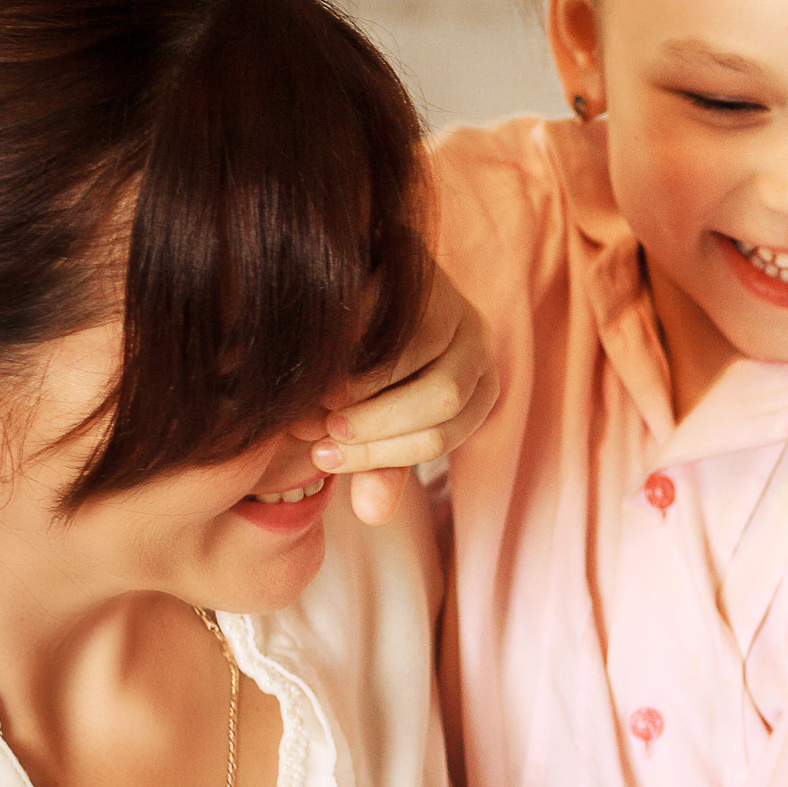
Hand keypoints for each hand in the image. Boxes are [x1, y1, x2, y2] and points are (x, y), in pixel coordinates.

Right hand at [298, 262, 498, 524]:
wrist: (362, 281)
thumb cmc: (372, 363)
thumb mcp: (381, 418)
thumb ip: (380, 464)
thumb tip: (373, 516)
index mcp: (479, 392)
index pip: (441, 437)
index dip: (379, 455)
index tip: (323, 459)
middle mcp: (477, 347)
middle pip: (440, 402)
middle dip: (373, 425)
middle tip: (315, 431)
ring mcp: (453, 303)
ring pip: (414, 355)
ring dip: (355, 385)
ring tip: (308, 398)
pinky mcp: (418, 270)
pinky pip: (381, 309)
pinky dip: (343, 339)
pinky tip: (309, 355)